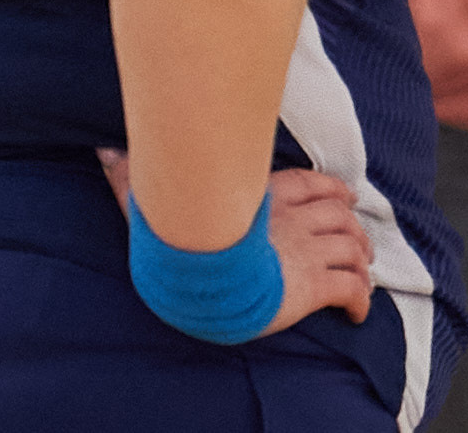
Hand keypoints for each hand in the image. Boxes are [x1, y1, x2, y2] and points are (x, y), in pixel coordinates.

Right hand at [96, 155, 373, 331]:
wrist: (202, 278)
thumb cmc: (180, 239)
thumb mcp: (156, 206)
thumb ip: (133, 181)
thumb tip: (104, 152)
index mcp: (267, 198)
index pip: (313, 185)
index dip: (334, 191)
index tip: (345, 198)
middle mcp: (294, 221)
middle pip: (341, 216)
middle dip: (354, 228)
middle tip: (359, 243)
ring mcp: (307, 252)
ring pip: (353, 248)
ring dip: (363, 260)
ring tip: (363, 273)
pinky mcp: (313, 284)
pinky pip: (350, 289)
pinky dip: (360, 300)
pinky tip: (357, 314)